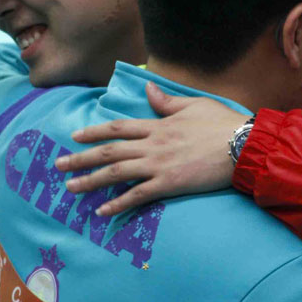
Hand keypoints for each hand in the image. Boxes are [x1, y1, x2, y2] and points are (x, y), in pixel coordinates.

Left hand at [55, 82, 248, 215]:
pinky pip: (137, 196)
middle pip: (109, 152)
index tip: (75, 137)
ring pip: (116, 174)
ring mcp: (158, 165)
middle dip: (81, 158)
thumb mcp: (193, 105)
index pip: (118, 128)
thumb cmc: (221, 123)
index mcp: (157, 125)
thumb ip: (166, 101)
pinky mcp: (168, 184)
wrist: (242, 145)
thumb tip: (148, 89)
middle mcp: (152, 144)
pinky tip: (101, 212)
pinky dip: (117, 204)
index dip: (94, 132)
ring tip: (70, 188)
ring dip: (90, 181)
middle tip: (59, 165)